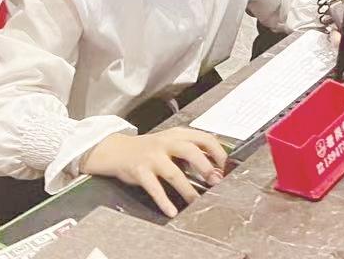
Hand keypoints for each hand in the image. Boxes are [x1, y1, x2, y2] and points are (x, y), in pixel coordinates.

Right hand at [79, 127, 228, 217]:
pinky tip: (172, 210)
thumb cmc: (150, 148)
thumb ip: (191, 150)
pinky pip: (154, 188)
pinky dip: (164, 201)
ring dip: (187, 189)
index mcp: (177, 134)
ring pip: (174, 173)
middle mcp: (166, 143)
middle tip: (215, 181)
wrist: (118, 150)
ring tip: (197, 201)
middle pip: (190, 151)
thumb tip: (215, 167)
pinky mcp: (140, 171)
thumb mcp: (171, 142)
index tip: (226, 166)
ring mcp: (152, 157)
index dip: (217, 151)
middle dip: (205, 167)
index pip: (203, 138)